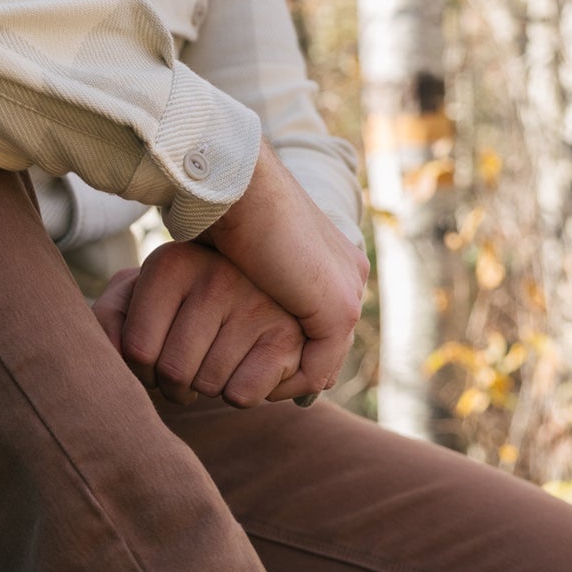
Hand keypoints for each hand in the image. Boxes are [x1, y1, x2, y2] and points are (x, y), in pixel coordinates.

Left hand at [92, 243, 307, 406]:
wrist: (260, 291)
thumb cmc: (181, 303)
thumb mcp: (138, 297)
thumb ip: (110, 319)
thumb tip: (112, 352)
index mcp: (171, 262)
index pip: (135, 350)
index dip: (140, 371)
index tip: (154, 357)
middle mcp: (216, 274)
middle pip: (172, 372)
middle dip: (174, 385)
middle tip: (186, 367)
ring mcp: (256, 302)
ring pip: (208, 386)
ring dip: (207, 387)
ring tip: (216, 359)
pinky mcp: (288, 335)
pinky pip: (243, 396)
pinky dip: (240, 394)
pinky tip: (245, 365)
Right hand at [201, 145, 369, 400]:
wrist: (238, 185)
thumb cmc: (223, 209)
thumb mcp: (245, 253)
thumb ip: (258, 283)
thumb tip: (240, 322)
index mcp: (329, 258)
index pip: (315, 319)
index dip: (279, 345)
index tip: (240, 361)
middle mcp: (348, 275)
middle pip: (321, 342)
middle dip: (284, 368)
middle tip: (242, 382)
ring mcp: (347, 291)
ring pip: (320, 361)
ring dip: (280, 379)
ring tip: (240, 386)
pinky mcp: (338, 308)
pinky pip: (317, 369)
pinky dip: (283, 384)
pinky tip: (249, 382)